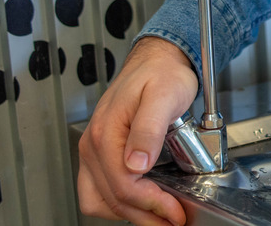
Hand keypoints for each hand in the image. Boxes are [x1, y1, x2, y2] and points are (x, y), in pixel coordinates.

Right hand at [77, 37, 197, 224]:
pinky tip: (144, 201)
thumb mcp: (163, 97)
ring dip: (130, 213)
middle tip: (173, 220)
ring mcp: (95, 150)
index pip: (124, 185)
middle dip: (145, 215)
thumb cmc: (162, 74)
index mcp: (106, 133)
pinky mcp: (102, 152)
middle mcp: (94, 144)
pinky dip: (120, 202)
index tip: (176, 212)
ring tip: (160, 216)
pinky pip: (101, 189)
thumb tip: (136, 164)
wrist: (157, 60)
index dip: (152, 205)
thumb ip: (149, 130)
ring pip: (101, 199)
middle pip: (113, 198)